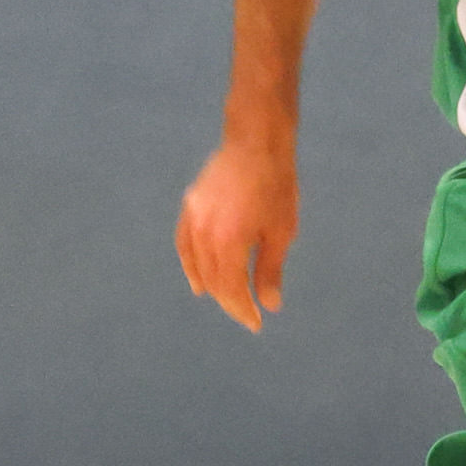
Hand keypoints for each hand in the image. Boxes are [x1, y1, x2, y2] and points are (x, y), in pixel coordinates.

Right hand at [175, 140, 297, 329]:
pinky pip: (184, 244)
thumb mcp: (281, 232)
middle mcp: (206, 232)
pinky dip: (190, 265)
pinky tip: (199, 282)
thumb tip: (270, 304)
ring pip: (197, 265)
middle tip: (247, 314)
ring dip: (211, 287)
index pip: (231, 288)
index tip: (256, 323)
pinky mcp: (190, 207)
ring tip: (226, 302)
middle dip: (230, 301)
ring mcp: (193, 218)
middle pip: (213, 280)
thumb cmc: (277, 186)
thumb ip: (270, 270)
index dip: (242, 309)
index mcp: (230, 240)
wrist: (257, 143)